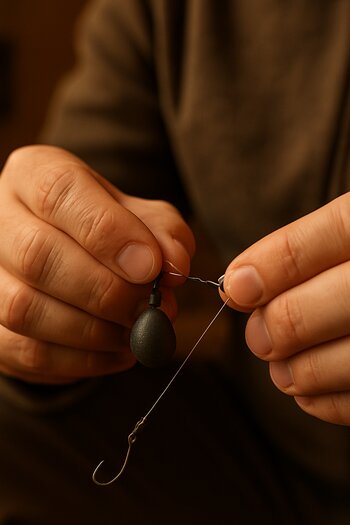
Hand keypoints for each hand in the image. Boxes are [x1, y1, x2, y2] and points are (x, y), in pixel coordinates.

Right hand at [0, 146, 194, 383]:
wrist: (71, 255)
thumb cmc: (108, 229)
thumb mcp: (141, 216)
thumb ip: (163, 233)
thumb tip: (173, 266)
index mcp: (33, 174)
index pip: (59, 192)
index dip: (108, 232)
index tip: (152, 267)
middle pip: (37, 255)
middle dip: (105, 290)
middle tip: (152, 308)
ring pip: (25, 309)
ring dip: (94, 330)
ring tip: (139, 331)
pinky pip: (28, 351)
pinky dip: (83, 360)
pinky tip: (120, 351)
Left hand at [222, 193, 349, 424]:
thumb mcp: (345, 235)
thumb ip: (298, 253)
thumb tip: (238, 285)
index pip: (324, 238)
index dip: (272, 266)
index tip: (236, 288)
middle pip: (333, 302)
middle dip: (281, 324)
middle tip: (258, 338)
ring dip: (301, 371)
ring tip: (281, 371)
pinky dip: (328, 400)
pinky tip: (308, 390)